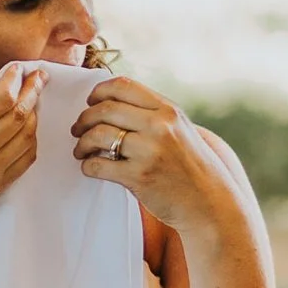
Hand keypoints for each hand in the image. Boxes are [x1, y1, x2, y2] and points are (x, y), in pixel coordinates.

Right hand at [0, 63, 45, 235]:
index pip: (0, 99)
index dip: (14, 80)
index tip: (19, 69)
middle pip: (19, 114)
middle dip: (33, 91)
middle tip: (39, 78)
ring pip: (27, 135)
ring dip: (34, 114)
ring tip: (33, 101)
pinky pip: (26, 158)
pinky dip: (31, 140)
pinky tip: (27, 129)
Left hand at [71, 74, 246, 235]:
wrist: (209, 202)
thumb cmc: (192, 167)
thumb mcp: (181, 129)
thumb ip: (154, 114)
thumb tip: (114, 104)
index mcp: (169, 110)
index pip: (122, 86)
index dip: (98, 92)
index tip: (91, 103)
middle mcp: (159, 126)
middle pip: (105, 109)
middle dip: (84, 119)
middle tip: (78, 129)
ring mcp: (149, 151)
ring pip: (98, 135)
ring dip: (82, 143)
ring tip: (82, 150)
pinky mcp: (139, 177)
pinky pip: (98, 165)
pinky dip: (87, 165)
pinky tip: (91, 167)